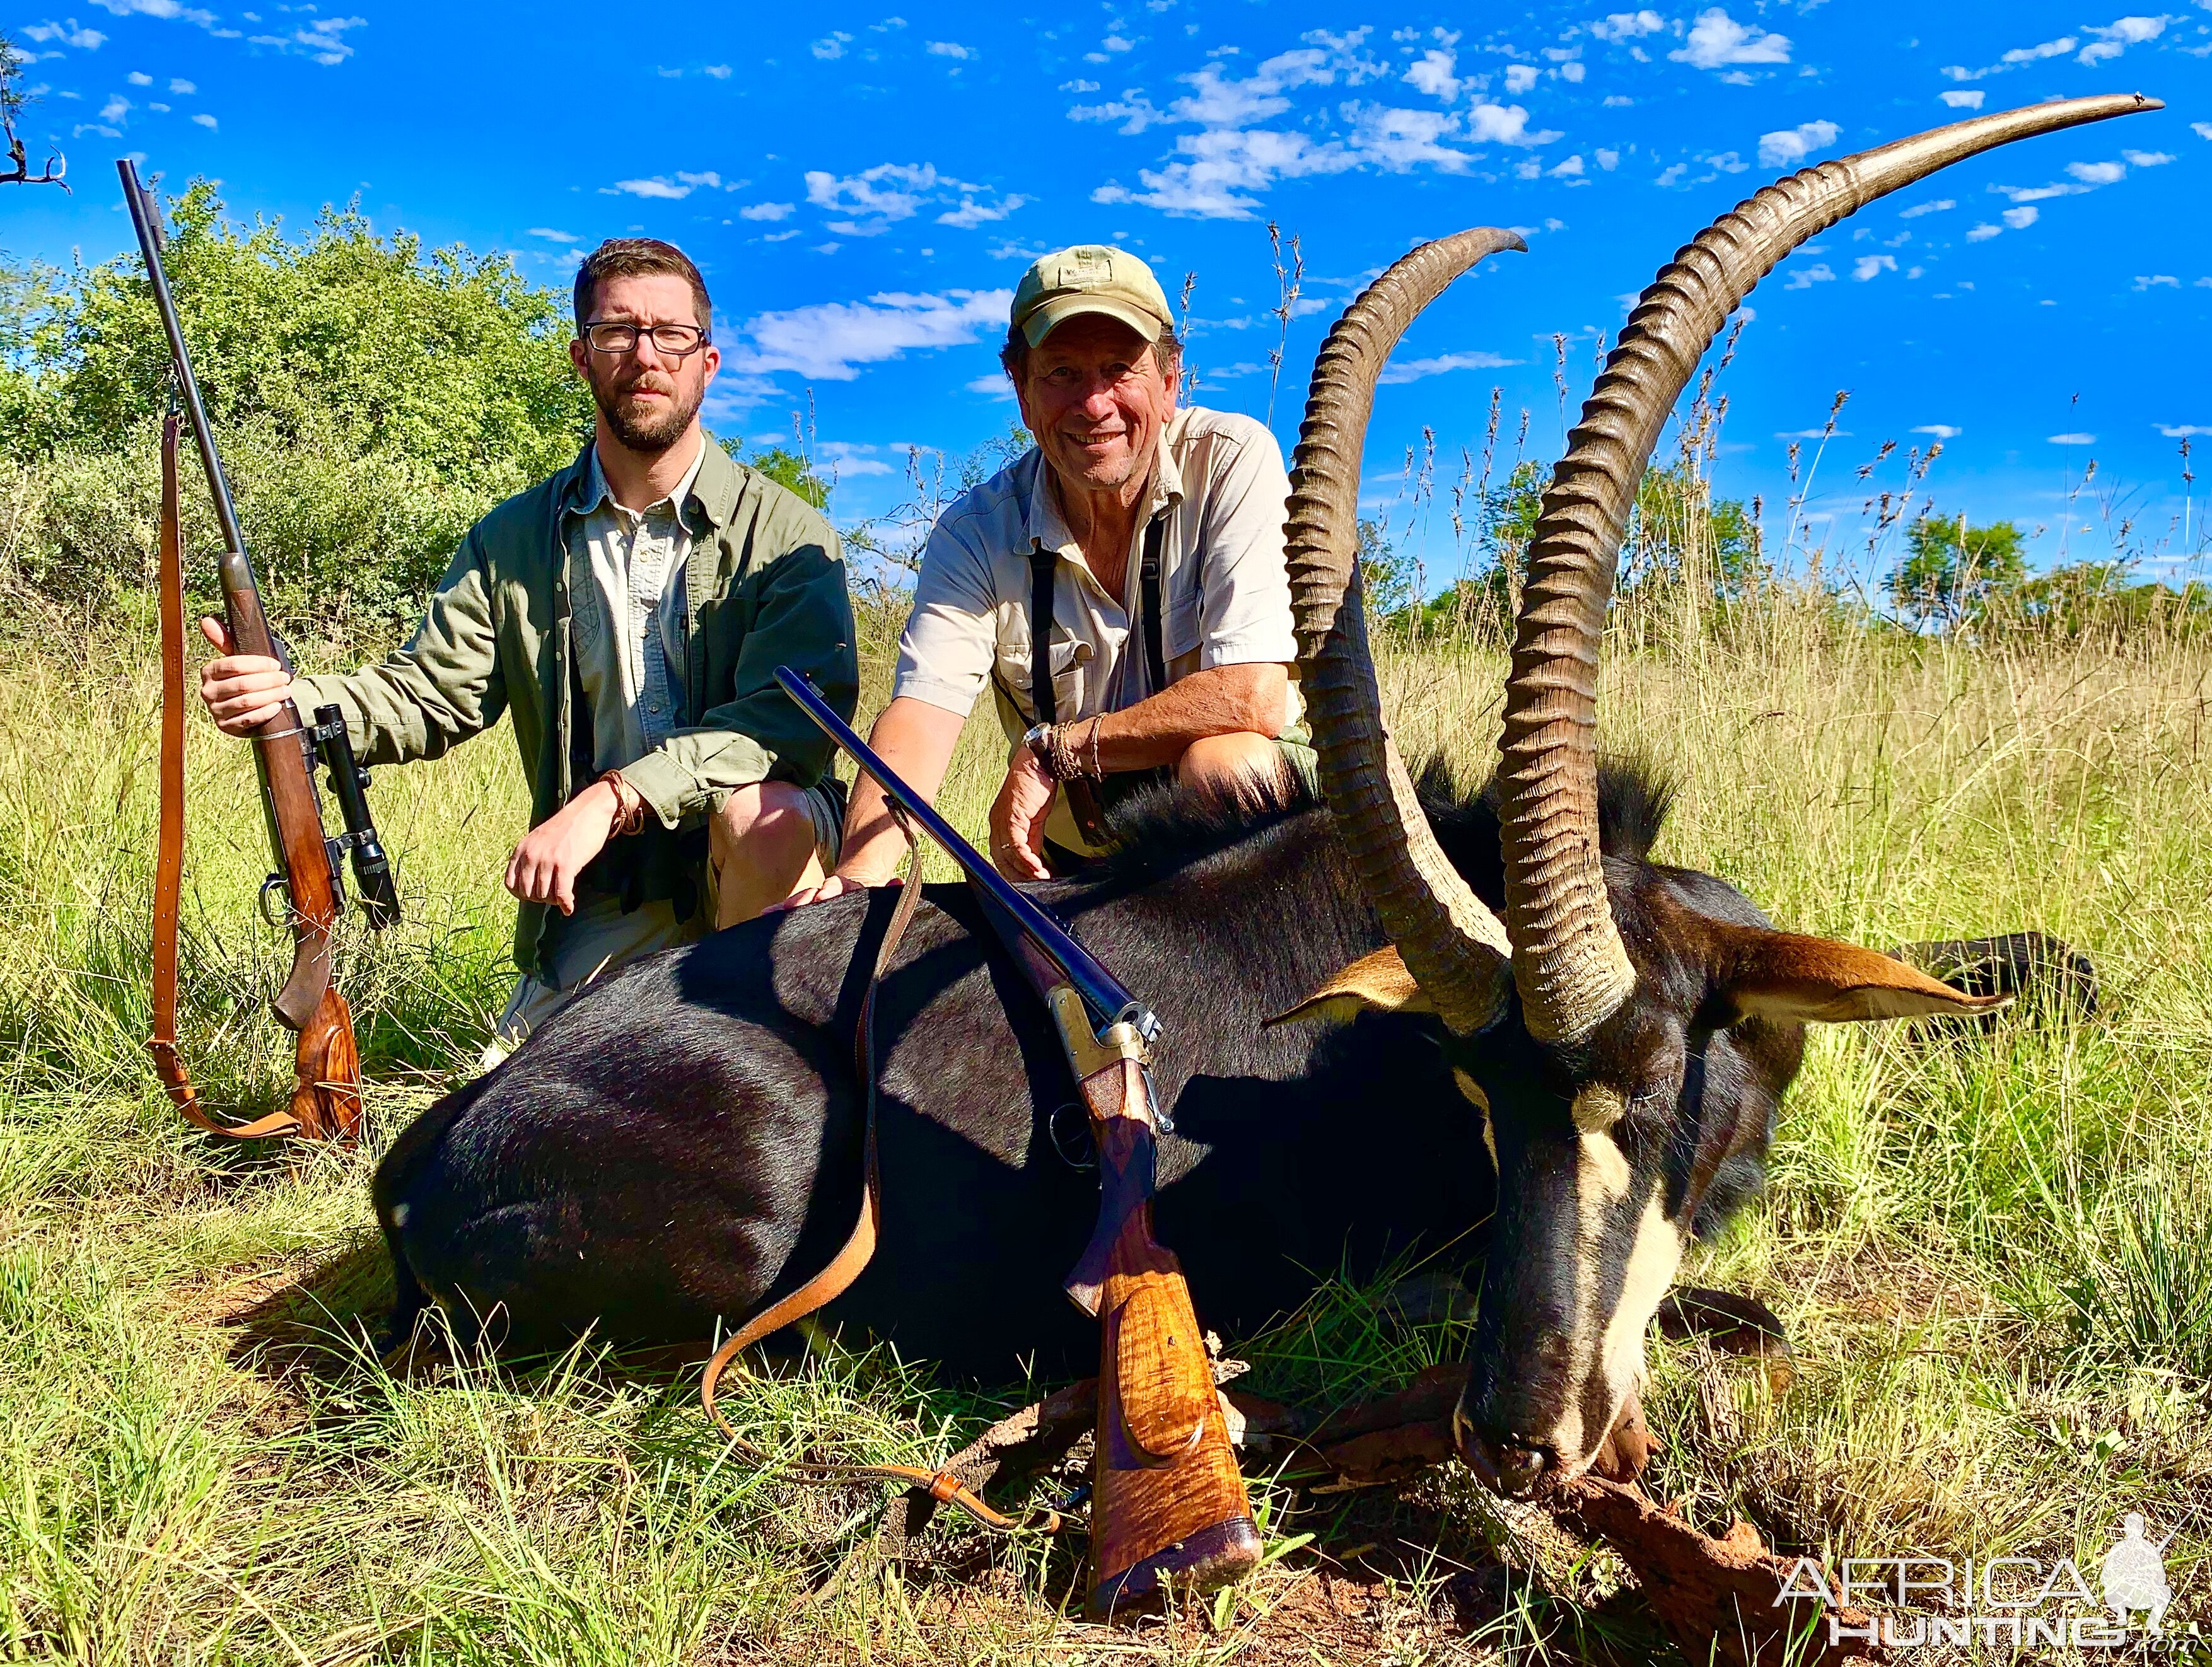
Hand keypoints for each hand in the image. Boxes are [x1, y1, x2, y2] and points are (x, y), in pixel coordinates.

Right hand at [197, 616, 293, 735]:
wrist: (246, 707)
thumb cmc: (243, 677)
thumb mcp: (236, 658)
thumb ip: (225, 640)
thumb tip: (206, 619)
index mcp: (209, 671)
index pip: (233, 665)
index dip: (258, 665)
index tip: (276, 665)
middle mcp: (208, 691)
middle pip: (242, 684)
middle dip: (269, 681)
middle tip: (286, 678)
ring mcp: (215, 711)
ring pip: (246, 702)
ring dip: (270, 695)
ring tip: (286, 691)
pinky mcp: (226, 727)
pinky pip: (248, 719)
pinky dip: (265, 712)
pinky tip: (277, 706)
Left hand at [504, 779, 618, 915]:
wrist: (588, 811)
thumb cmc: (567, 826)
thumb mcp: (539, 839)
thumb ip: (531, 857)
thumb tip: (531, 884)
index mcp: (521, 849)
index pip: (510, 884)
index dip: (522, 894)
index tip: (534, 894)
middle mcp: (531, 855)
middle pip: (528, 893)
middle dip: (541, 899)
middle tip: (553, 896)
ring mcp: (548, 860)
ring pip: (545, 896)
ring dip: (555, 901)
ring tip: (564, 897)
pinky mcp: (566, 864)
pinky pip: (562, 894)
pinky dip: (566, 904)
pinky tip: (569, 908)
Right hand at [776, 870, 897, 911]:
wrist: (859, 892)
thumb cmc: (870, 898)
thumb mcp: (880, 892)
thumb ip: (890, 890)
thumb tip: (898, 883)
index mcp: (845, 889)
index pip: (836, 887)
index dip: (830, 890)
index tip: (823, 895)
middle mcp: (827, 893)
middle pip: (812, 894)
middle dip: (801, 900)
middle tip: (790, 908)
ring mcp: (815, 902)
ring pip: (800, 903)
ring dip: (787, 907)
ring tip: (771, 913)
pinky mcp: (807, 912)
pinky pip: (791, 913)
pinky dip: (778, 913)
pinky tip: (765, 915)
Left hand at [989, 746, 1054, 881]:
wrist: (1042, 763)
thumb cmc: (1037, 787)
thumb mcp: (1035, 821)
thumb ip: (1033, 842)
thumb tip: (1036, 864)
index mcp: (1000, 824)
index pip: (1000, 856)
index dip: (1011, 873)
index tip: (1025, 884)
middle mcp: (997, 823)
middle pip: (1000, 860)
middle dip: (1017, 877)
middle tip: (1033, 887)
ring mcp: (1002, 821)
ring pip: (1008, 855)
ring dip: (1025, 872)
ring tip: (1041, 879)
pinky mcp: (1013, 817)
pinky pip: (1016, 845)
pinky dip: (1027, 860)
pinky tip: (1039, 868)